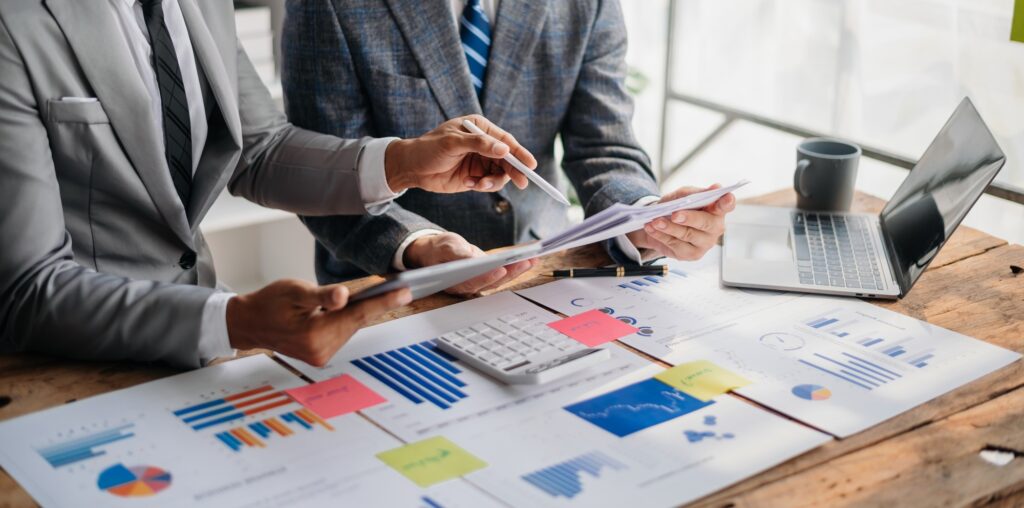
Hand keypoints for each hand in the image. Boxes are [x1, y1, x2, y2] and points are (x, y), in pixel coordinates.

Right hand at [226, 279, 411, 366]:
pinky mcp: (319, 355)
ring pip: (350, 328)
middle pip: (356, 322)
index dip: (383, 302)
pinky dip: (348, 320)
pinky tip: (349, 308)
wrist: (249, 323)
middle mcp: (319, 350)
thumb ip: (321, 295)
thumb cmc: (269, 302)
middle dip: (376, 305)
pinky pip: (342, 333)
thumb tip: (342, 297)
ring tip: (375, 295)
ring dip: (359, 312)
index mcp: (313, 334)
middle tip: (399, 289)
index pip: (357, 315)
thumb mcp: (294, 290)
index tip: (405, 293)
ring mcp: (320, 356)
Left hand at [384, 115, 536, 193]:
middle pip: (507, 158)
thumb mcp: (452, 143)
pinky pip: (489, 183)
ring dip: (493, 181)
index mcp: (480, 128)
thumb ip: (479, 145)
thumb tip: (504, 150)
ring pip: (500, 173)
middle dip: (513, 171)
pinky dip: (483, 186)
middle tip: (521, 183)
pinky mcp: (475, 176)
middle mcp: (483, 143)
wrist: (411, 168)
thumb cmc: (429, 149)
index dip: (520, 153)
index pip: (505, 141)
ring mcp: (480, 160)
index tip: (531, 165)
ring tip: (477, 185)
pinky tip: (468, 185)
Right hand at [404, 232, 537, 295]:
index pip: (473, 282)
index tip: (501, 269)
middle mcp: (469, 286)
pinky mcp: (487, 276)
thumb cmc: (438, 250)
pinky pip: (504, 272)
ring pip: (502, 279)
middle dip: (511, 272)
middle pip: (493, 282)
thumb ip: (456, 253)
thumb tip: (471, 258)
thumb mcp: (445, 247)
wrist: (437, 253)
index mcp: (455, 283)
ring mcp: (479, 281)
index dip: (487, 277)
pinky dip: (516, 265)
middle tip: (526, 262)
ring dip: (518, 269)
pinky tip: (529, 258)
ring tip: (533, 258)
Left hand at [626, 184, 735, 260]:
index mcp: (717, 210)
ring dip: (669, 227)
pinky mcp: (691, 254)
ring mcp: (704, 243)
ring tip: (655, 221)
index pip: (726, 206)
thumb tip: (714, 188)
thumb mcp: (682, 196)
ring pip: (687, 235)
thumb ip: (694, 193)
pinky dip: (661, 235)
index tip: (726, 197)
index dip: (727, 202)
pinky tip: (652, 228)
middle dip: (690, 218)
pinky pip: (675, 244)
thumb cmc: (676, 207)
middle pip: (706, 223)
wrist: (659, 223)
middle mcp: (715, 228)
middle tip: (675, 214)